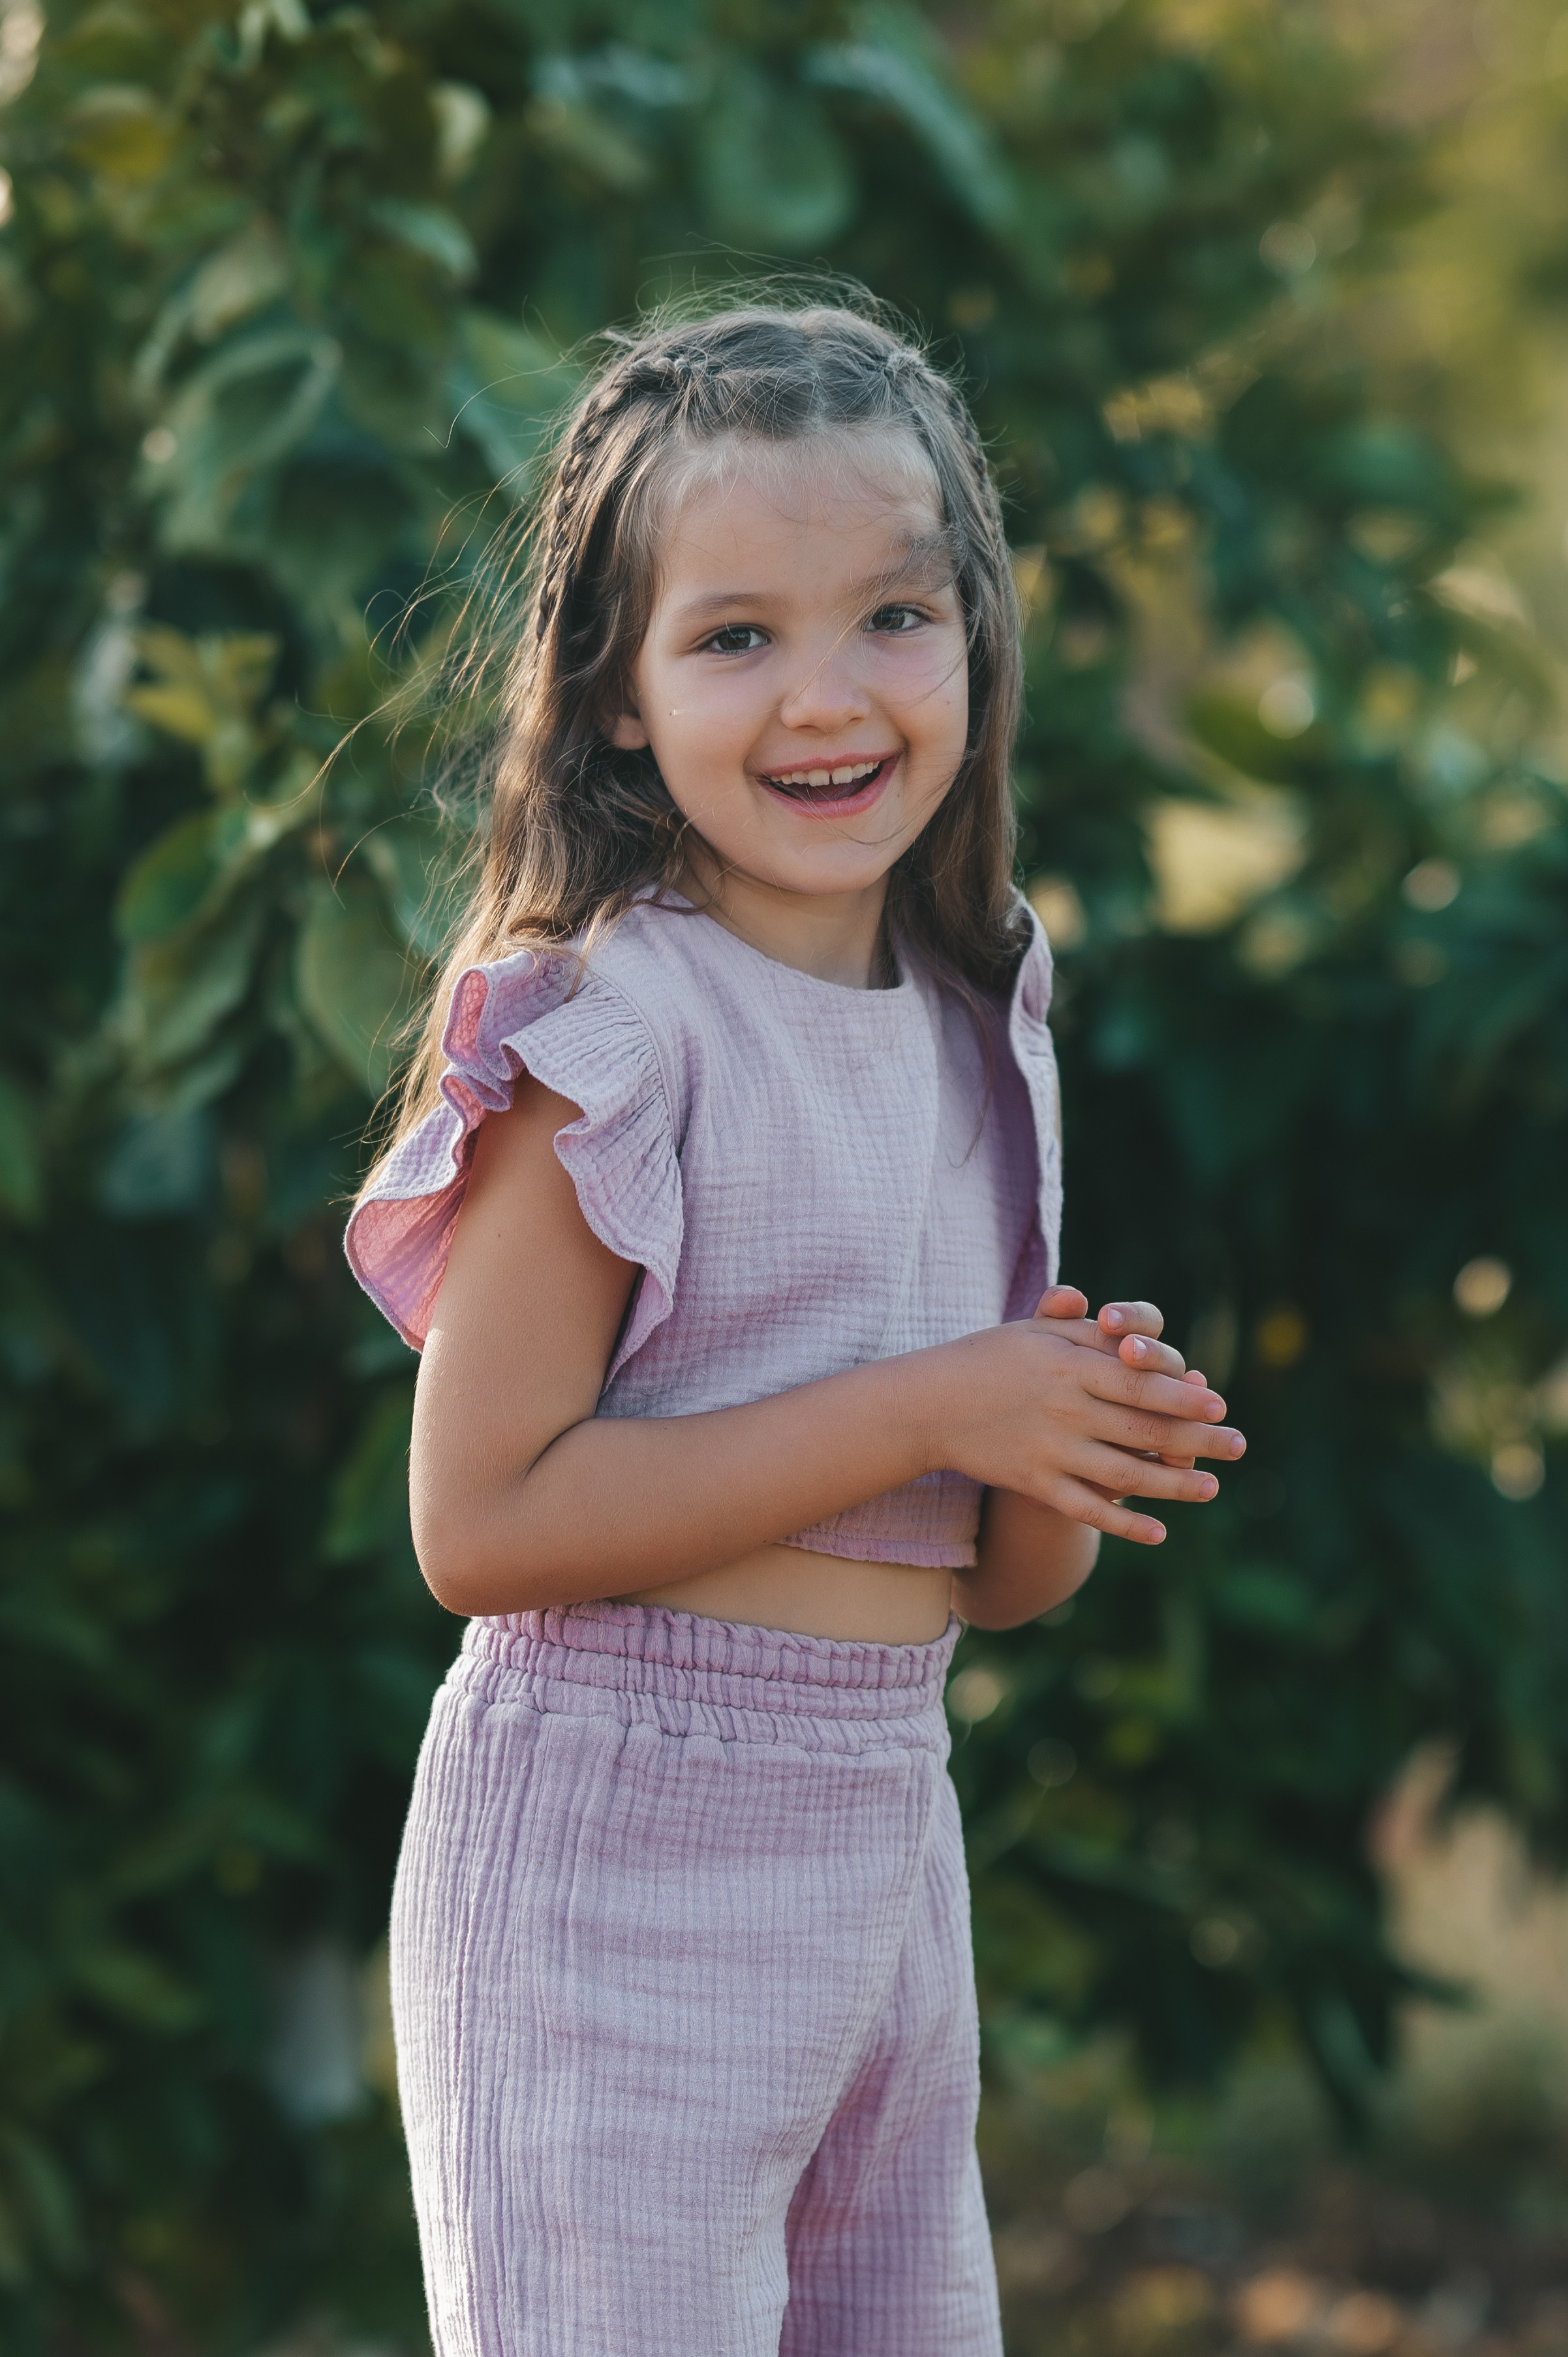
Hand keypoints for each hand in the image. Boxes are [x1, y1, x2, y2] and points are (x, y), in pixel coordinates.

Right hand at [930, 1294, 1245, 1546]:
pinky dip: (1124, 1524)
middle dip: (1199, 1439)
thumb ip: (1082, 1328)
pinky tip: (1158, 1532)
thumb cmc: (989, 1359)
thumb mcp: (1033, 1331)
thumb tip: (1126, 1331)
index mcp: (1069, 1366)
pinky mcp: (1035, 1483)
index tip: (1219, 1405)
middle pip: (1145, 1429)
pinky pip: (1087, 1509)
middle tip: (1238, 1446)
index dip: (1182, 1397)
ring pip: (1125, 1474)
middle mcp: (1065, 1409)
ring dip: (1174, 1485)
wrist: (929, 1404)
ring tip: (1212, 1488)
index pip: (1139, 1383)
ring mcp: (1051, 1450)